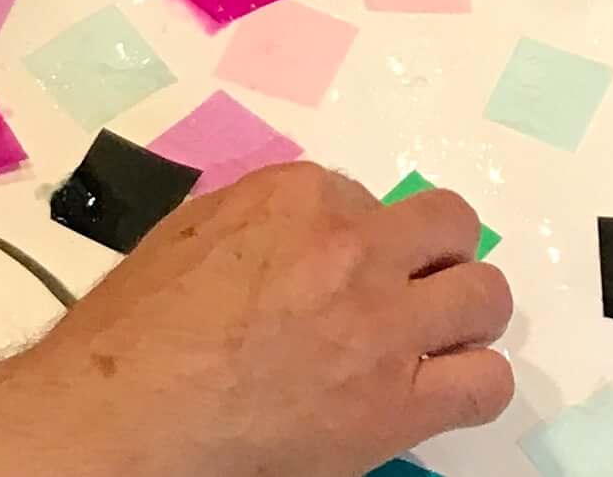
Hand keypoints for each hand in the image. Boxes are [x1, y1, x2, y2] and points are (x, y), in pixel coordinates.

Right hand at [24, 164, 511, 476]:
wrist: (126, 415)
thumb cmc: (135, 334)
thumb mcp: (191, 234)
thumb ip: (262, 222)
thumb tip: (297, 237)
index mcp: (302, 196)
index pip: (367, 197)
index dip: (357, 237)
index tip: (331, 270)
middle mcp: (356, 247)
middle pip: (448, 225)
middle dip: (434, 254)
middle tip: (408, 289)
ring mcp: (384, 325)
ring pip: (486, 295)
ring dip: (465, 312)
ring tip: (437, 338)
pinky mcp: (396, 405)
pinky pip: (485, 384)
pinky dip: (474, 384)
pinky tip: (444, 390)